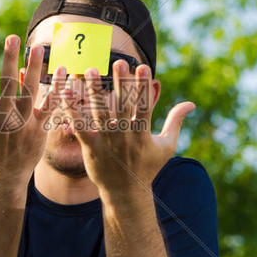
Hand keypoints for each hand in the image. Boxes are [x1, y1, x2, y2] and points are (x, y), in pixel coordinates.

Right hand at [0, 35, 63, 183]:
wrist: (5, 177)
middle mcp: (6, 118)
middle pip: (8, 84)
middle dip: (10, 59)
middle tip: (13, 37)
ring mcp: (25, 124)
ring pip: (32, 91)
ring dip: (35, 68)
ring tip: (38, 48)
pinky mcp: (40, 129)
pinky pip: (51, 106)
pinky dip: (57, 90)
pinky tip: (63, 71)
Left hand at [62, 60, 194, 193]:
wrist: (127, 194)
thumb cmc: (148, 167)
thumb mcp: (166, 146)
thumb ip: (176, 121)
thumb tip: (191, 103)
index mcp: (143, 135)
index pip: (145, 106)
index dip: (144, 87)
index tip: (143, 67)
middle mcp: (125, 137)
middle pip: (123, 106)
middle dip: (121, 84)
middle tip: (118, 62)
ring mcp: (107, 143)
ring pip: (100, 113)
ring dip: (95, 92)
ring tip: (91, 70)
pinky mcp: (91, 148)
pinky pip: (80, 127)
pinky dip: (73, 111)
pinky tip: (66, 93)